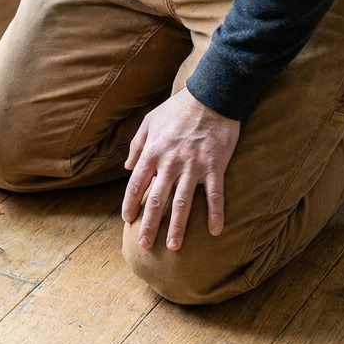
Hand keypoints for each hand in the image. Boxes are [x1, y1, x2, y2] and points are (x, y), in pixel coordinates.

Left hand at [122, 88, 240, 250]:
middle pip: (157, 200)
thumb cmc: (179, 108)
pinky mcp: (215, 167)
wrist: (212, 96)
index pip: (136, 184)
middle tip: (145, 244)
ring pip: (183, 203)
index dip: (130, 204)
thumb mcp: (150, 121)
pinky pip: (215, 195)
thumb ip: (137, 145)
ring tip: (174, 246)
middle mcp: (170, 163)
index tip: (127, 220)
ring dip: (178, 227)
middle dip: (150, 224)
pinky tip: (214, 231)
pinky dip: (215, 214)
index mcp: (153, 152)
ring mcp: (194, 167)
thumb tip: (127, 167)